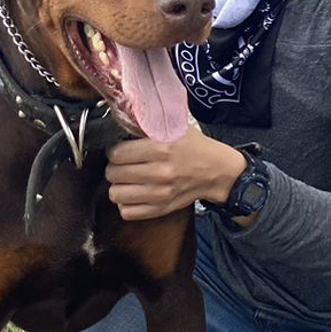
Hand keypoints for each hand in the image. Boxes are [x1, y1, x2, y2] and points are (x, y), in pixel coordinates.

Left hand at [105, 123, 245, 220]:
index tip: (119, 150)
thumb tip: (122, 118)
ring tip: (126, 180)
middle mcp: (160, 173)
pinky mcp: (162, 209)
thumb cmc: (194, 147)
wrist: (217, 171)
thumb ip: (148, 124)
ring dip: (118, 186)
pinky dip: (126, 204)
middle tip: (122, 164)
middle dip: (114, 167)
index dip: (114, 150)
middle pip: (114, 174)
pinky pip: (128, 212)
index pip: (117, 154)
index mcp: (161, 149)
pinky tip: (133, 194)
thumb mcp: (174, 127)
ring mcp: (160, 194)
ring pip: (116, 194)